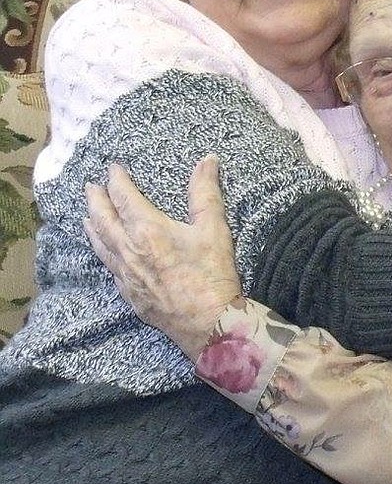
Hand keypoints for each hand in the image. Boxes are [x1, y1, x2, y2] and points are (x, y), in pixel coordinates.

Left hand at [84, 155, 240, 359]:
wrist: (208, 323)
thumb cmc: (212, 275)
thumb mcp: (214, 229)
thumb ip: (205, 192)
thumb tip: (207, 160)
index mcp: (147, 230)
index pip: (123, 197)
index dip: (116, 180)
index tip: (112, 168)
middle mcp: (129, 250)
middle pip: (103, 219)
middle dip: (95, 200)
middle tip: (90, 187)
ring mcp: (126, 274)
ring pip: (100, 244)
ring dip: (92, 226)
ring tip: (86, 216)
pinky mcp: (129, 294)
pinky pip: (109, 268)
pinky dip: (102, 254)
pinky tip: (105, 253)